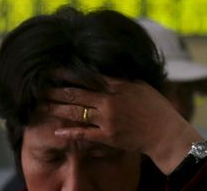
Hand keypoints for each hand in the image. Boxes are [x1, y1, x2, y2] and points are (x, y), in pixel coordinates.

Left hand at [44, 78, 203, 173]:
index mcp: (117, 85)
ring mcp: (107, 119)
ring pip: (76, 112)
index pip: (87, 76)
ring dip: (57, 108)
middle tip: (39, 86)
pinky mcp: (108, 137)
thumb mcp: (140, 85)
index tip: (52, 69)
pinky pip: (85, 134)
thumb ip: (121, 79)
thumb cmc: (156, 107)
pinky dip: (70, 132)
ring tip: (42, 105)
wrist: (166, 134)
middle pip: (76, 93)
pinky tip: (57, 130)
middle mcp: (109, 101)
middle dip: (55, 90)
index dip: (67, 73)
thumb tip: (104, 71)